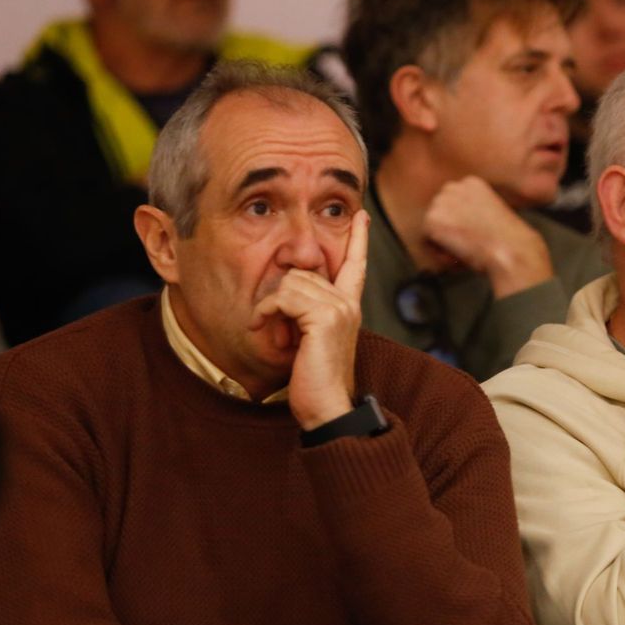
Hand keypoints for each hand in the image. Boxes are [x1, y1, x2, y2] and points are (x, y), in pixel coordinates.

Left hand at [249, 210, 367, 428]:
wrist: (328, 408)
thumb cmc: (315, 381)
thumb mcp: (313, 339)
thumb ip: (308, 312)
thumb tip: (287, 289)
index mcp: (350, 307)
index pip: (356, 265)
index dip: (359, 239)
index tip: (361, 215)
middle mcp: (349, 303)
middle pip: (303, 273)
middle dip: (280, 298)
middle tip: (277, 329)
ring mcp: (340, 308)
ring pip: (291, 282)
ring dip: (270, 307)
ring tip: (273, 333)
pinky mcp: (325, 317)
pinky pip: (283, 297)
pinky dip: (265, 313)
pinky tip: (263, 330)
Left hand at [421, 176, 553, 296]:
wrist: (509, 248)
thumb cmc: (507, 239)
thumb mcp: (493, 213)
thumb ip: (473, 211)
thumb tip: (460, 223)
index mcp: (472, 183)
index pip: (453, 199)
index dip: (459, 219)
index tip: (470, 232)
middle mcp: (455, 187)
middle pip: (439, 209)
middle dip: (448, 227)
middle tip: (465, 243)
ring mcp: (442, 202)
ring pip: (432, 223)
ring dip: (443, 238)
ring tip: (463, 249)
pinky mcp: (432, 219)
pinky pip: (426, 238)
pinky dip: (438, 250)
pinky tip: (456, 254)